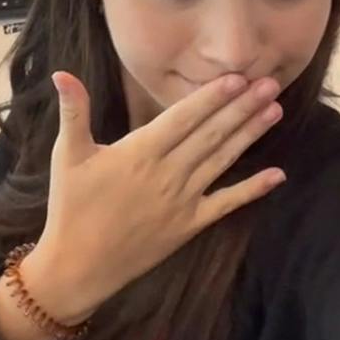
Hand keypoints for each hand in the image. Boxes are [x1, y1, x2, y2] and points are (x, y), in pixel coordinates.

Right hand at [26, 72, 287, 321]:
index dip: (212, 97)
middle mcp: (167, 173)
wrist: (78, 266)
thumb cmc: (71, 207)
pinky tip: (277, 175)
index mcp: (139, 152)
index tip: (237, 78)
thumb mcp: (68, 155)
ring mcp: (182, 201)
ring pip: (222, 161)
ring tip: (275, 111)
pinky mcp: (189, 225)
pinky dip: (252, 190)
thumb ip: (74, 112)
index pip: (183, 117)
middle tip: (270, 84)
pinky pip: (225, 204)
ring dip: (250, 135)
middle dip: (241, 108)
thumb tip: (62, 73)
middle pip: (211, 134)